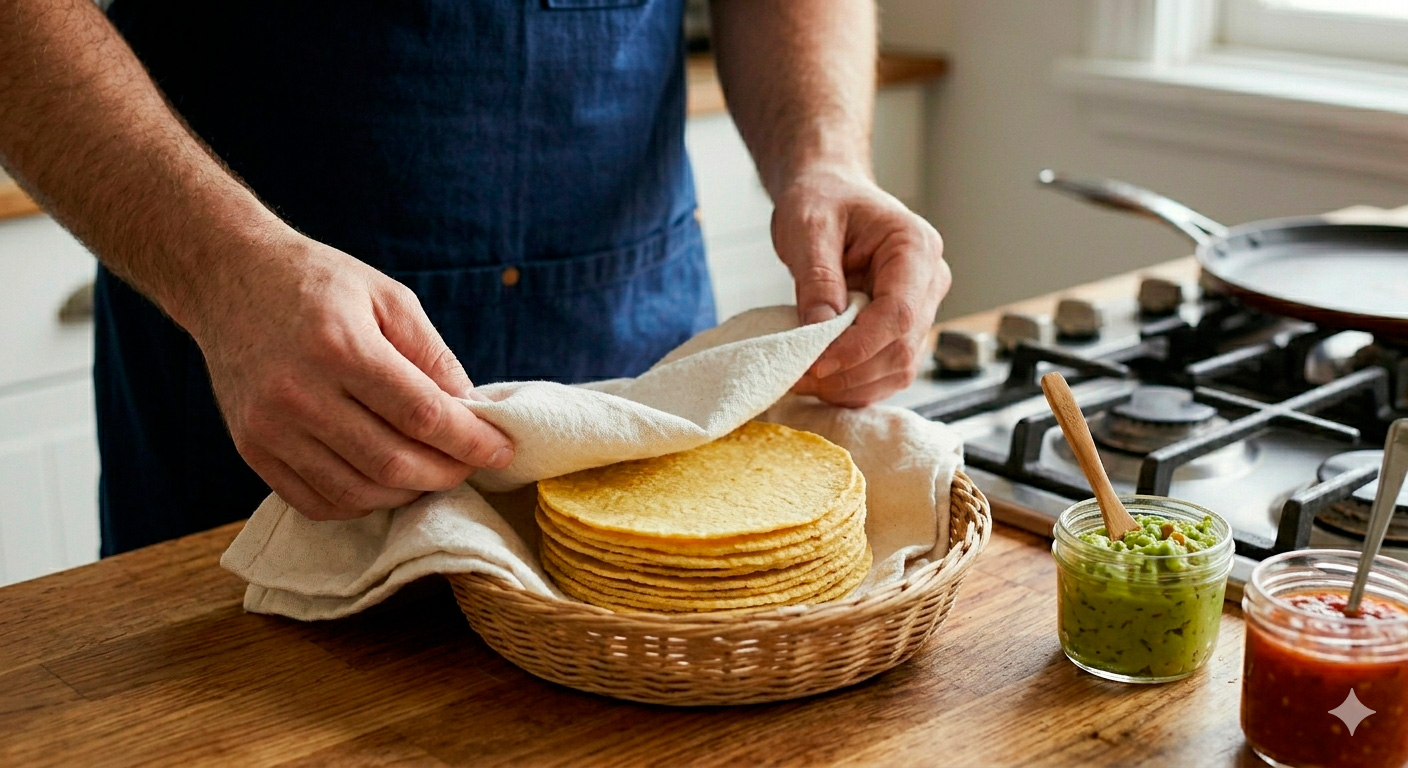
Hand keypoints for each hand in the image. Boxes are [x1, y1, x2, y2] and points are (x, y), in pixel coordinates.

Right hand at [189, 233, 514, 520]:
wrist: (229, 278)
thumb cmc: (318, 283)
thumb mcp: (389, 297)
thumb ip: (433, 355)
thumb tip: (473, 411)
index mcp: (341, 347)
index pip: (421, 414)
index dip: (470, 441)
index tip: (501, 449)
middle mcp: (299, 393)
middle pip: (391, 462)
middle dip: (445, 473)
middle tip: (469, 464)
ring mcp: (270, 427)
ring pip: (356, 492)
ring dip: (407, 494)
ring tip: (430, 472)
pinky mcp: (251, 449)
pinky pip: (315, 503)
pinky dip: (360, 504)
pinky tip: (384, 483)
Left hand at [773, 167, 950, 406]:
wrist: (830, 195)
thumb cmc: (823, 201)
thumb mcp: (808, 227)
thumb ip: (816, 277)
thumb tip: (819, 331)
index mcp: (915, 247)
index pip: (899, 313)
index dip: (860, 347)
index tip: (817, 364)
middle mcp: (929, 281)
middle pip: (902, 348)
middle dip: (850, 372)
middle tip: (798, 377)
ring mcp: (921, 309)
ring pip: (898, 368)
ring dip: (851, 386)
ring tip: (803, 381)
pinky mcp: (903, 330)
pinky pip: (887, 371)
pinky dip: (855, 385)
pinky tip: (821, 382)